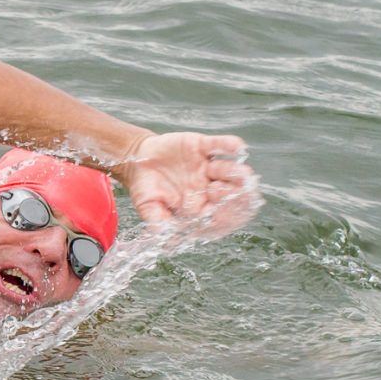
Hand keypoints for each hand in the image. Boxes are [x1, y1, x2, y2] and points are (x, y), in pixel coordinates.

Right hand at [118, 131, 259, 235]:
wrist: (137, 161)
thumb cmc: (145, 188)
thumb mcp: (147, 206)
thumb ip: (156, 219)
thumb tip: (161, 234)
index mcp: (197, 206)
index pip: (217, 214)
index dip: (225, 215)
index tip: (228, 214)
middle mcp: (206, 187)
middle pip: (229, 192)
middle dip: (237, 194)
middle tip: (242, 193)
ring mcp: (206, 167)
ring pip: (226, 170)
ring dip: (234, 172)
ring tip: (243, 174)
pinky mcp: (201, 147)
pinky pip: (217, 145)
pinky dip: (227, 145)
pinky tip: (238, 147)